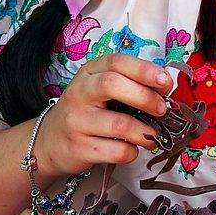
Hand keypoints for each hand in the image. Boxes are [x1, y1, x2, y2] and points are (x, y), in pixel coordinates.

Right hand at [36, 54, 170, 177]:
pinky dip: (132, 152)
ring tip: (152, 136)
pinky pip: (117, 151)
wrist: (50, 141)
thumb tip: (164, 90)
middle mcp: (79, 94)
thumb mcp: (98, 89)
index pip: (116, 62)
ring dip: (145, 132)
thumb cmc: (84, 112)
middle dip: (145, 97)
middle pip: (113, 85)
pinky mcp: (80, 148)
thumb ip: (126, 83)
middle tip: (162, 110)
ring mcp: (77, 122)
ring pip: (120, 124)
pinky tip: (131, 148)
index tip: (165, 82)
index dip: (144, 70)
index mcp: (88, 73)